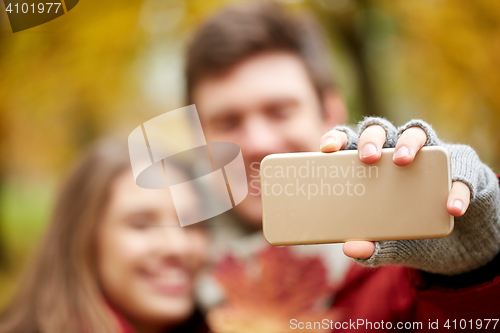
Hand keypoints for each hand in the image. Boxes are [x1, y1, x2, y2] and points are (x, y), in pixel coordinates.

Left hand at [319, 122, 470, 259]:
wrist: (461, 247)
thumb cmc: (414, 233)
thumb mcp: (390, 245)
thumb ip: (372, 247)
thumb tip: (351, 249)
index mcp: (372, 165)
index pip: (350, 141)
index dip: (337, 139)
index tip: (327, 149)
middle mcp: (397, 151)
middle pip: (380, 130)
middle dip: (371, 139)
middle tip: (368, 157)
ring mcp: (431, 155)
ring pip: (417, 132)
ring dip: (408, 142)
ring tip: (402, 160)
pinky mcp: (463, 168)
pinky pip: (459, 170)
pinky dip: (456, 188)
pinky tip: (451, 207)